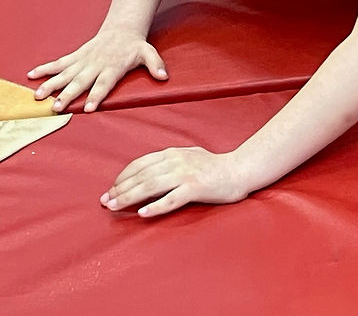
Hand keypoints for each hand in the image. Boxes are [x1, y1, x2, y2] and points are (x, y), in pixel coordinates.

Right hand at [28, 28, 166, 111]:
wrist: (122, 28)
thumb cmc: (135, 46)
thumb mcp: (149, 53)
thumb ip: (156, 64)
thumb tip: (163, 76)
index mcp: (113, 67)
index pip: (104, 83)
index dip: (97, 95)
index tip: (89, 108)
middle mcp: (96, 64)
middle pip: (80, 82)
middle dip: (68, 95)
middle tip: (57, 108)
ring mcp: (83, 60)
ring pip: (65, 73)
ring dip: (51, 85)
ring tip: (38, 96)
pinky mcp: (76, 56)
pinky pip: (58, 63)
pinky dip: (45, 69)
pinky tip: (31, 75)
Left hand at [101, 147, 249, 217]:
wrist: (240, 170)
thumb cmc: (215, 165)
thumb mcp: (190, 155)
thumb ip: (171, 161)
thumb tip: (150, 170)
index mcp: (173, 153)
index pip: (140, 164)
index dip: (123, 177)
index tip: (111, 189)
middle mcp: (176, 161)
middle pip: (141, 175)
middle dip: (120, 189)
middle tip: (106, 201)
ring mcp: (186, 174)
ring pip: (151, 186)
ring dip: (130, 197)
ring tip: (115, 207)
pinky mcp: (196, 188)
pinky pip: (171, 199)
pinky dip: (155, 206)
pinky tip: (143, 213)